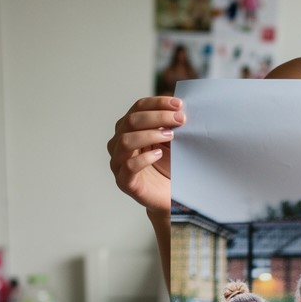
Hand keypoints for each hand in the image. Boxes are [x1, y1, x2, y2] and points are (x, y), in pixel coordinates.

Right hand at [108, 96, 183, 212]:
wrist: (172, 198)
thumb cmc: (171, 167)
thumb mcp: (173, 141)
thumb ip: (172, 124)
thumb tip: (181, 107)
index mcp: (130, 129)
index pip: (138, 108)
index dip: (158, 103)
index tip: (179, 105)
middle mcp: (120, 143)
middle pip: (131, 121)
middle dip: (157, 117)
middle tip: (179, 119)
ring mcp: (119, 163)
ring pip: (125, 141)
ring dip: (150, 134)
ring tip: (171, 135)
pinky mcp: (125, 182)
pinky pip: (128, 166)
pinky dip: (144, 158)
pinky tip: (159, 154)